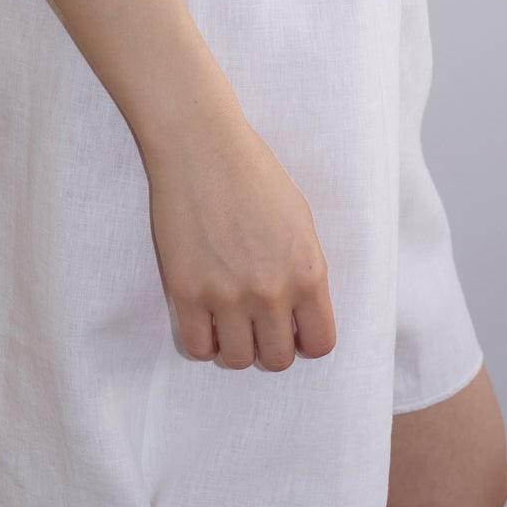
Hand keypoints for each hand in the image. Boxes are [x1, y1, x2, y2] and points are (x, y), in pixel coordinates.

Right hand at [144, 105, 336, 369]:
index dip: (305, 340)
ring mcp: (227, 295)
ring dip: (235, 345)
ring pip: (238, 360)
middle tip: (256, 323)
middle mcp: (271, 291)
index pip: (319, 343)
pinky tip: (204, 318)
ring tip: (228, 320)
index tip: (292, 328)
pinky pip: (198, 347)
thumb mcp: (300, 220)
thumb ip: (305, 269)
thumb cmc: (253, 173)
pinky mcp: (187, 292)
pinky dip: (203, 340)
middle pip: (277, 359)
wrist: (200, 146)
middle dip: (269, 345)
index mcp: (308, 272)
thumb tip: (301, 311)